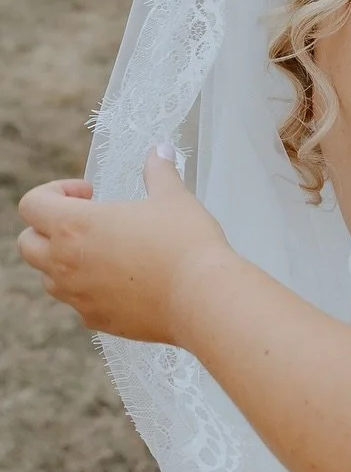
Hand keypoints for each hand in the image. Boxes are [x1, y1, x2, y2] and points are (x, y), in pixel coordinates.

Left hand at [18, 150, 230, 345]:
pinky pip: (78, 302)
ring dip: (66, 262)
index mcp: (75, 225)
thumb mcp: (173, 198)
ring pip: (49, 277)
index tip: (88, 193)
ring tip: (106, 253)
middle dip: (49, 229)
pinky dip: (90, 290)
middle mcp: (65, 262)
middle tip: (88, 222)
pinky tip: (125, 282)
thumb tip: (161, 152)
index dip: (55, 191)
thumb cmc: (185, 244)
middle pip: (28, 244)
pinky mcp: (96, 320)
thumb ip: (159, 172)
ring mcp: (78, 295)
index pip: (32, 204)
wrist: (202, 298)